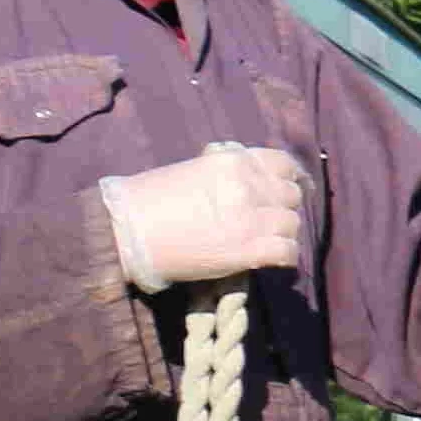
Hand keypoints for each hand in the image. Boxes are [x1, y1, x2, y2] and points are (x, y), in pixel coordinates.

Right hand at [100, 143, 306, 290]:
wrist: (127, 231)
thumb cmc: (151, 200)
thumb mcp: (195, 170)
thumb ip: (229, 172)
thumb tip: (253, 180)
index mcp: (234, 161)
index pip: (283, 163)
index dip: (288, 178)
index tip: (284, 190)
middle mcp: (249, 185)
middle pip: (291, 195)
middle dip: (282, 207)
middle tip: (269, 220)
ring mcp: (252, 218)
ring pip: (293, 223)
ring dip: (283, 232)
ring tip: (266, 240)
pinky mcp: (249, 250)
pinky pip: (288, 251)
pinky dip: (285, 256)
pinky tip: (273, 259)